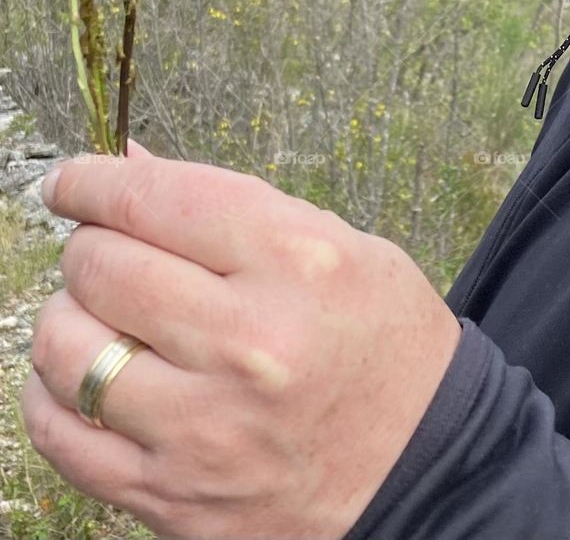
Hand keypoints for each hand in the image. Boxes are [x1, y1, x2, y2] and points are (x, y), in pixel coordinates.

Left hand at [22, 140, 462, 539]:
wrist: (424, 466)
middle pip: (102, 266)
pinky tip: (88, 374)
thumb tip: (130, 164)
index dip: (93, 181)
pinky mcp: (172, 495)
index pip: (153, 199)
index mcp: (295, 262)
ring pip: (67, 347)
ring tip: (102, 314)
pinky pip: (62, 434)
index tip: (73, 181)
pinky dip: (55, 393)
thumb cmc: (385, 343)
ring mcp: (203, 426)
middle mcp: (245, 341)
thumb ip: (232, 204)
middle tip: (108, 249)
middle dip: (91, 245)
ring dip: (71, 316)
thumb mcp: (338, 244)